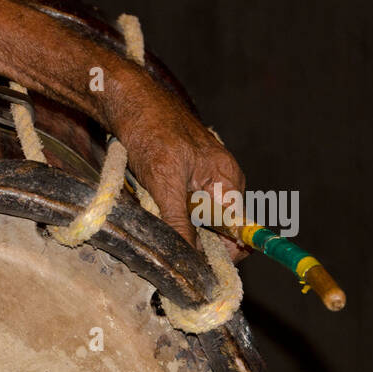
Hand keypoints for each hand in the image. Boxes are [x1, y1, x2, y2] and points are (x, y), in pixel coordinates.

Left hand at [105, 73, 248, 262]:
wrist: (130, 103)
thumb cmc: (151, 133)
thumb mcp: (163, 183)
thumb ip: (179, 221)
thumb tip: (191, 258)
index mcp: (228, 180)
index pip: (241, 230)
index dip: (226, 253)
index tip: (201, 267)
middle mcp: (223, 181)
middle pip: (220, 229)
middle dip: (196, 240)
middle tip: (168, 241)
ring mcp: (205, 180)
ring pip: (197, 220)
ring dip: (177, 225)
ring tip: (154, 212)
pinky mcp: (186, 178)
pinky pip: (182, 207)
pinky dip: (167, 211)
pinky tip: (149, 201)